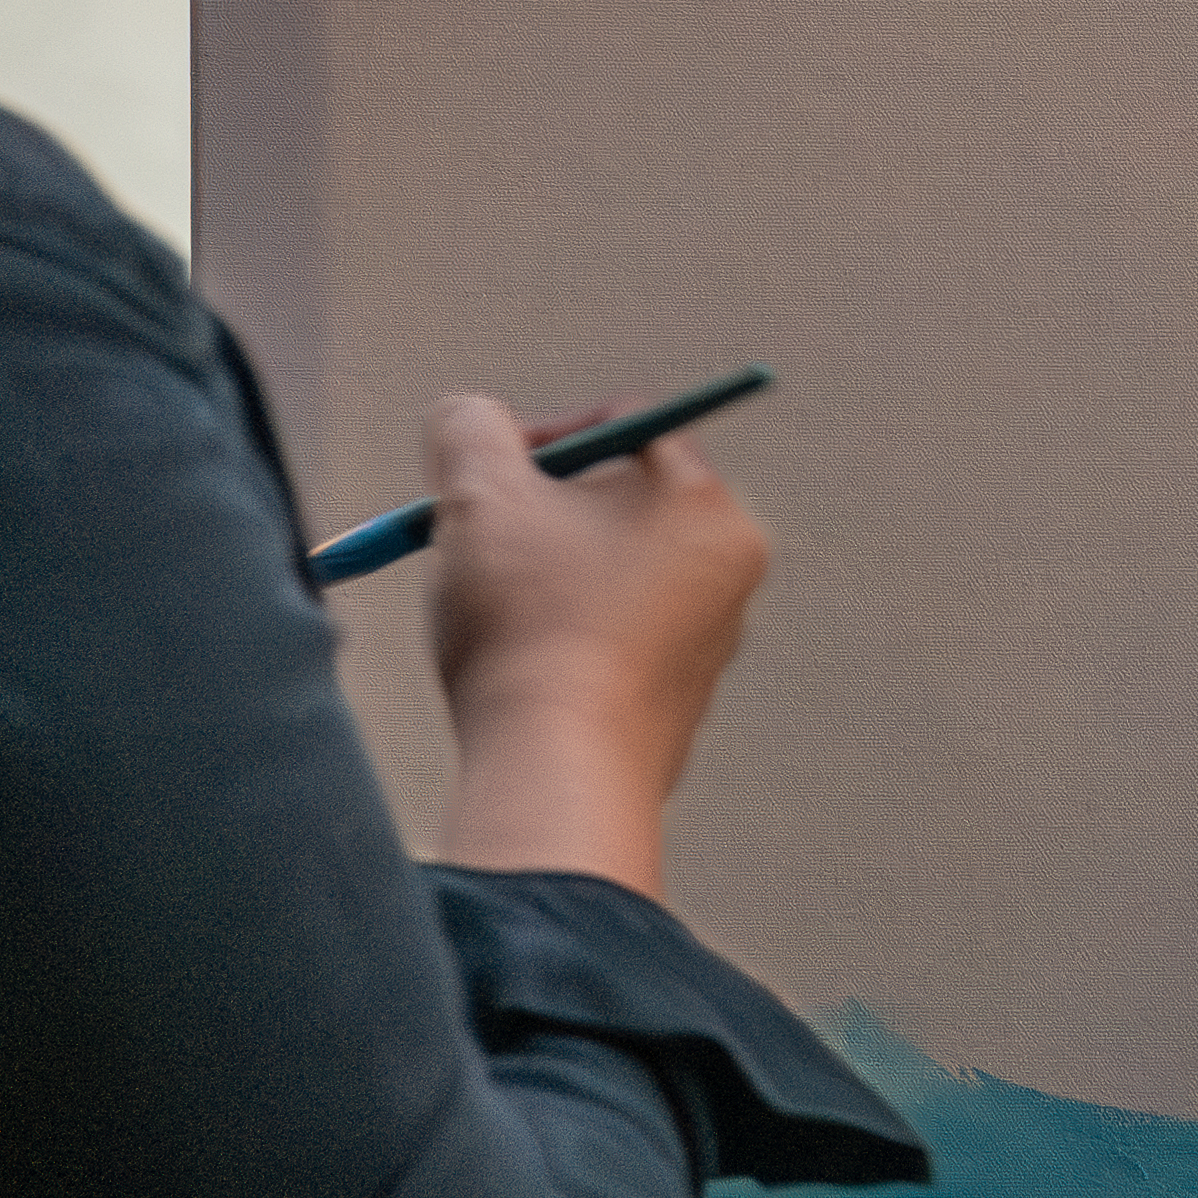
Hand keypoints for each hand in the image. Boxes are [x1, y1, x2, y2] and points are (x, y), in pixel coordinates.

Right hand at [417, 388, 768, 898]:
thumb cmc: (528, 626)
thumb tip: (468, 420)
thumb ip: (468, 428)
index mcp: (707, 507)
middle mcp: (729, 575)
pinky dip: (560, 644)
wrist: (557, 777)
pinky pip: (609, 647)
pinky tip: (521, 675)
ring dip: (544, 580)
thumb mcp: (478, 494)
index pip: (625, 425)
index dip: (539, 435)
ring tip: (497, 618)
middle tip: (480, 541)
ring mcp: (709, 649)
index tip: (485, 478)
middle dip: (538, 514)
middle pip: (618, 504)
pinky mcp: (676, 711)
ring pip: (608, 578)